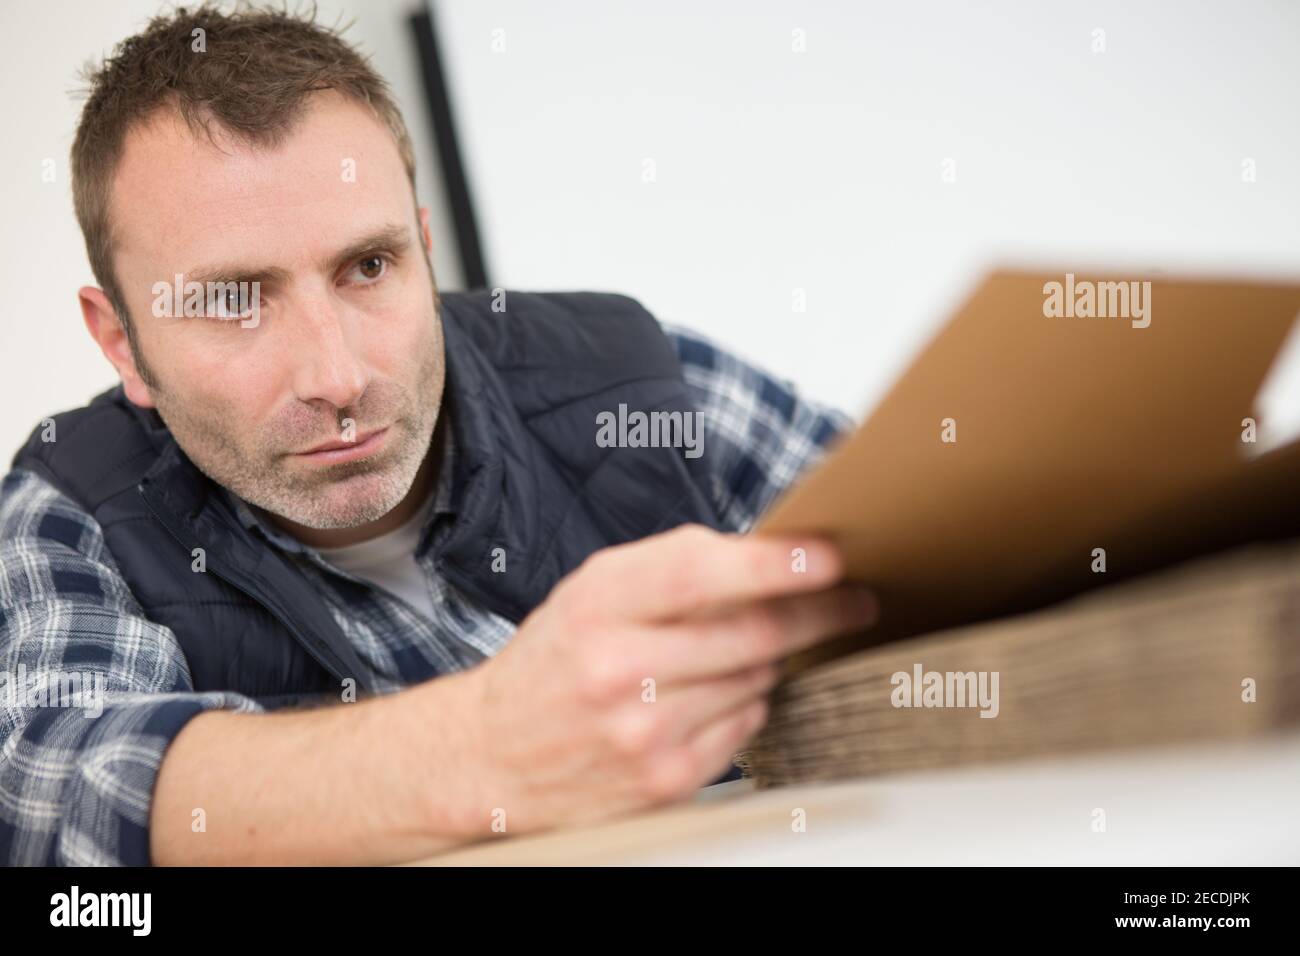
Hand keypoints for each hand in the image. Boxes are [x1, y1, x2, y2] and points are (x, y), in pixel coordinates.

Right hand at [457, 523, 876, 835]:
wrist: (494, 755)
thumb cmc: (556, 660)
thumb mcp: (593, 592)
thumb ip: (673, 568)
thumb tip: (775, 555)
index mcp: (597, 604)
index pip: (700, 574)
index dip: (775, 564)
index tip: (829, 556)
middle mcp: (618, 668)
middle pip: (753, 634)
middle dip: (818, 612)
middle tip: (854, 599)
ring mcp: (644, 732)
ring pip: (757, 679)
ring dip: (770, 659)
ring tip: (746, 649)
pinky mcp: (665, 780)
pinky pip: (746, 726)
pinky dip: (745, 703)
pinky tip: (712, 696)